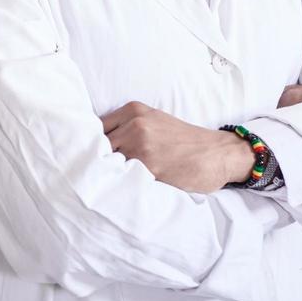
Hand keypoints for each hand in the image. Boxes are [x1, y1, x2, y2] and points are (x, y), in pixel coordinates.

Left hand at [102, 101, 254, 192]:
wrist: (218, 153)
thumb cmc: (184, 140)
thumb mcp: (155, 120)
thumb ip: (128, 126)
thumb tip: (95, 144)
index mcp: (134, 110)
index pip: (96, 127)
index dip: (88, 144)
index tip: (84, 155)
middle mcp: (135, 124)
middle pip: (97, 145)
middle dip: (94, 160)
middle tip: (90, 174)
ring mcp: (141, 146)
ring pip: (107, 162)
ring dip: (105, 174)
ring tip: (103, 184)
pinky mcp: (150, 168)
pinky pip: (124, 178)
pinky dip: (119, 184)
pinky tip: (119, 190)